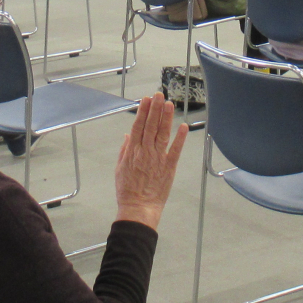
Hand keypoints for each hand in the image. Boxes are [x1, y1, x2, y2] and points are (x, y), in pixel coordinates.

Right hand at [114, 96, 187, 229]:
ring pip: (162, 134)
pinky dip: (179, 138)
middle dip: (154, 108)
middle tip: (158, 94)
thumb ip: (124, 150)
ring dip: (165, 118)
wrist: (138, 208)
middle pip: (150, 126)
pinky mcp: (169, 167)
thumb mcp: (119, 168)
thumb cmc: (127, 191)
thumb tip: (127, 135)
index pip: (138, 126)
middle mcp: (145, 152)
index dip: (142, 111)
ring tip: (168, 103)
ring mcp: (157, 159)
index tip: (146, 99)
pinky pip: (175, 150)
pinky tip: (183, 126)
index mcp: (132, 152)